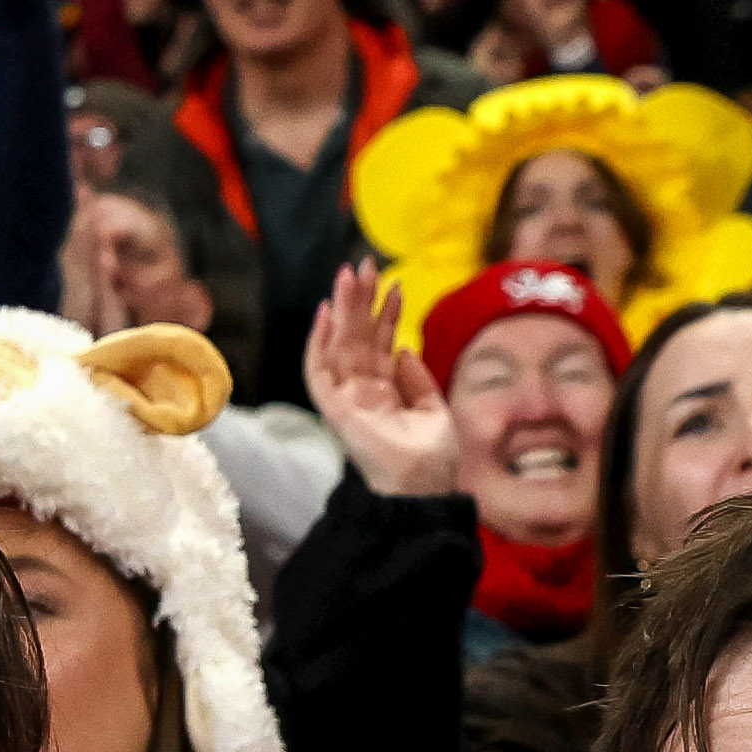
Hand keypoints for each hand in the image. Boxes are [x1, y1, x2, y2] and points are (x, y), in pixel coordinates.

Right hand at [302, 260, 455, 500]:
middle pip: (358, 337)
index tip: (394, 285)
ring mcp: (347, 398)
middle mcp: (363, 391)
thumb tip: (403, 348)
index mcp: (386, 392)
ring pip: (340, 344)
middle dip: (361, 301)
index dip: (386, 315)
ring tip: (351, 274)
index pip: (381, 345)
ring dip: (344, 309)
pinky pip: (318, 371)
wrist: (423, 487)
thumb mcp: (434, 409)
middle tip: (366, 264)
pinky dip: (318, 342)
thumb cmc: (432, 457)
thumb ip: (417, 378)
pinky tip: (325, 313)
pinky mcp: (334, 408)